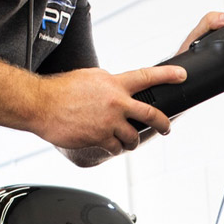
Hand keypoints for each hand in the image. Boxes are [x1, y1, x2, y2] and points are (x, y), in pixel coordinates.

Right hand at [28, 65, 183, 159]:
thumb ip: (109, 83)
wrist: (40, 104)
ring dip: (133, 141)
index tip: (182, 76)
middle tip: (167, 127)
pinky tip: (110, 145)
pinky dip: (115, 148)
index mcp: (114, 83)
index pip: (147, 76)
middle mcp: (116, 101)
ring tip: (129, 141)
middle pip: (151, 114)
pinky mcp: (100, 137)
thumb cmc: (61, 90)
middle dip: (163, 123)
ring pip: (134, 137)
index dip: (168, 76)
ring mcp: (109, 121)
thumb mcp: (90, 77)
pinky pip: (116, 148)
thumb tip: (119, 88)